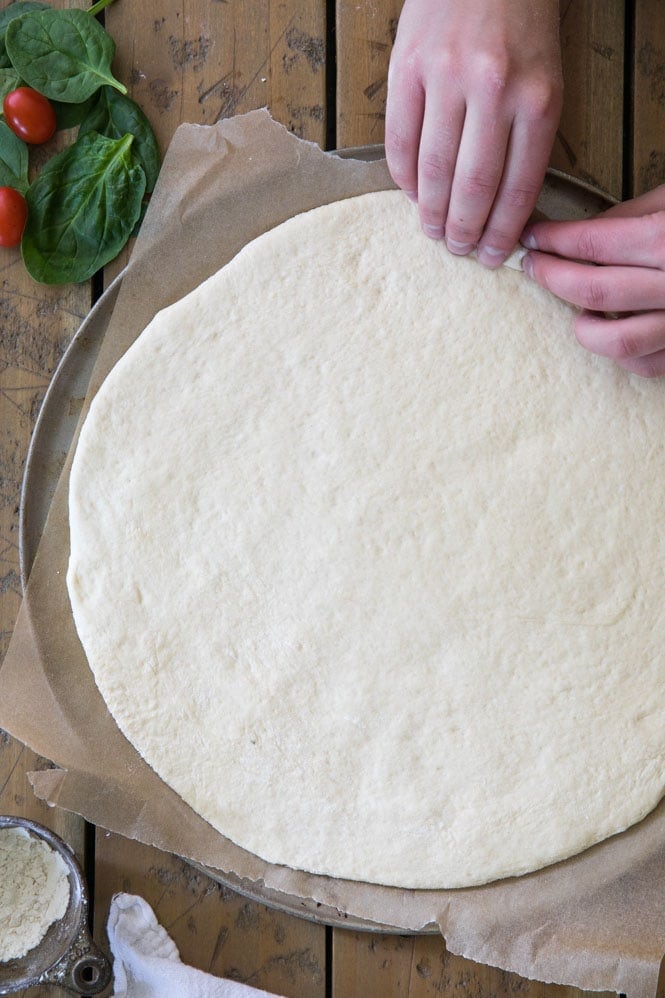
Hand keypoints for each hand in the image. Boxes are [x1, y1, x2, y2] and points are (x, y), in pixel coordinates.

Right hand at [385, 0, 561, 267]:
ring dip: (430, 212)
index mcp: (537, 98)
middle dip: (463, 231)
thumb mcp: (544, 79)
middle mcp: (493, 90)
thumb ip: (526, 137)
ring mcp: (446, 78)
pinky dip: (404, 177)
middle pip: (472, 187)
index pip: (517, 188)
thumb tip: (502, 206)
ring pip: (433, 170)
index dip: (501, 232)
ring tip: (431, 230)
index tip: (492, 256)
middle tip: (457, 249)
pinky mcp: (407, 67)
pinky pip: (400, 139)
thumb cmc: (519, 23)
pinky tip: (411, 193)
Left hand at [522, 186, 664, 377]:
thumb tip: (588, 230)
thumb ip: (635, 214)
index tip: (533, 237)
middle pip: (594, 289)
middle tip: (533, 265)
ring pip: (616, 340)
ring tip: (574, 309)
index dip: (553, 240)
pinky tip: (615, 331)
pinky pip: (645, 364)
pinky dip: (621, 353)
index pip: (593, 242)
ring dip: (583, 325)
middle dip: (551, 277)